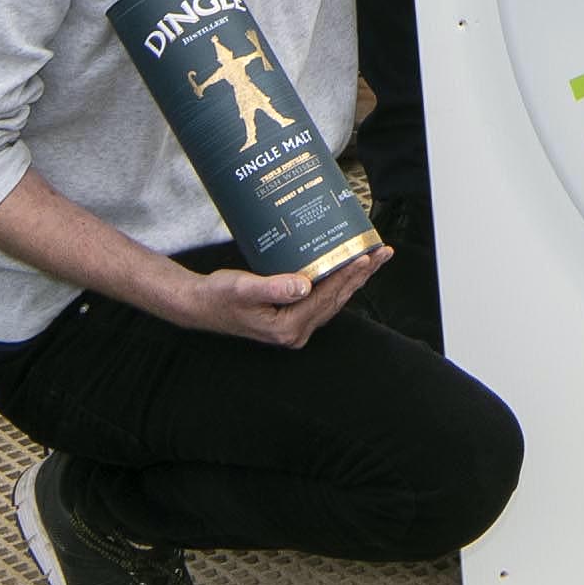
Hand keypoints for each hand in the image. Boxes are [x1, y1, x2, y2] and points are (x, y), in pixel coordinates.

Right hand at [166, 241, 387, 347]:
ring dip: (354, 278)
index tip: (366, 256)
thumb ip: (274, 287)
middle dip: (361, 275)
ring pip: (333, 300)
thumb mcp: (243, 288)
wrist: (200, 305)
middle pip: (337, 299)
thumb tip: (304, 285)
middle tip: (383, 252)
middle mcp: (296, 331)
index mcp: (288, 327)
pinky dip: (338, 282)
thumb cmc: (219, 296)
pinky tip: (346, 268)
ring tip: (374, 257)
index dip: (348, 276)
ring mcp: (295, 327)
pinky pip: (323, 299)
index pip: (326, 298)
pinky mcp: (292, 318)